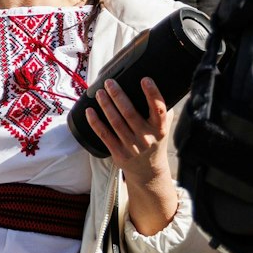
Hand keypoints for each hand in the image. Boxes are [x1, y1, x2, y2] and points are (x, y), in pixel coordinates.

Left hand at [89, 77, 181, 235]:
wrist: (149, 173)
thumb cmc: (154, 142)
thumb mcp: (163, 128)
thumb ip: (160, 110)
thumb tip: (155, 83)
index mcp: (160, 129)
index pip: (159, 110)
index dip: (153, 94)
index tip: (145, 79)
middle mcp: (146, 138)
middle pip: (130, 114)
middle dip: (118, 96)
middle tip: (109, 82)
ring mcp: (132, 147)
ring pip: (115, 122)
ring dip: (106, 105)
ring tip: (100, 92)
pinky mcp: (118, 154)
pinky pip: (104, 135)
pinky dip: (95, 122)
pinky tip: (89, 111)